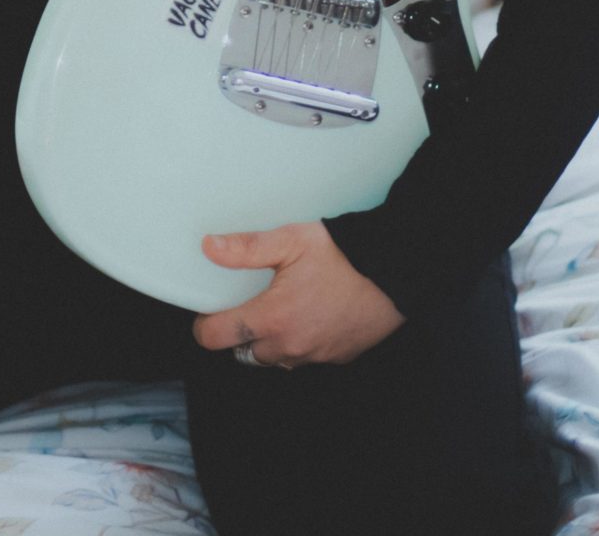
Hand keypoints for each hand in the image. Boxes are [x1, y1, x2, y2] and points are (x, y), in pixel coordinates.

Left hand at [188, 220, 405, 367]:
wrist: (393, 273)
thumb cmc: (344, 256)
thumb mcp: (291, 241)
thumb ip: (247, 248)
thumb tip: (209, 247)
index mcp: (273, 318)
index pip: (216, 338)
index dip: (205, 326)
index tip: (209, 312)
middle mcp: (290, 345)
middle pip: (244, 352)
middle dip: (240, 333)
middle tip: (249, 305)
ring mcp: (314, 355)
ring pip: (275, 359)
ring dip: (269, 341)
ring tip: (279, 309)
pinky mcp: (336, 358)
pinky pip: (305, 358)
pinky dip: (299, 343)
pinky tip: (308, 316)